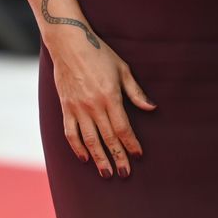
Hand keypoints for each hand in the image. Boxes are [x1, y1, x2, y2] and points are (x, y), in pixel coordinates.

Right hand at [50, 34, 156, 177]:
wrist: (70, 44)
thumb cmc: (100, 54)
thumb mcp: (123, 69)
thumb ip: (136, 91)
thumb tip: (152, 108)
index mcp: (110, 96)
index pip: (123, 127)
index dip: (131, 143)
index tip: (138, 155)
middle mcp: (94, 105)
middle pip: (108, 138)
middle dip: (118, 157)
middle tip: (125, 173)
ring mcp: (78, 108)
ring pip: (90, 140)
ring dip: (99, 158)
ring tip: (106, 173)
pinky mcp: (66, 107)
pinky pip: (71, 133)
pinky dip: (77, 147)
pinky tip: (85, 158)